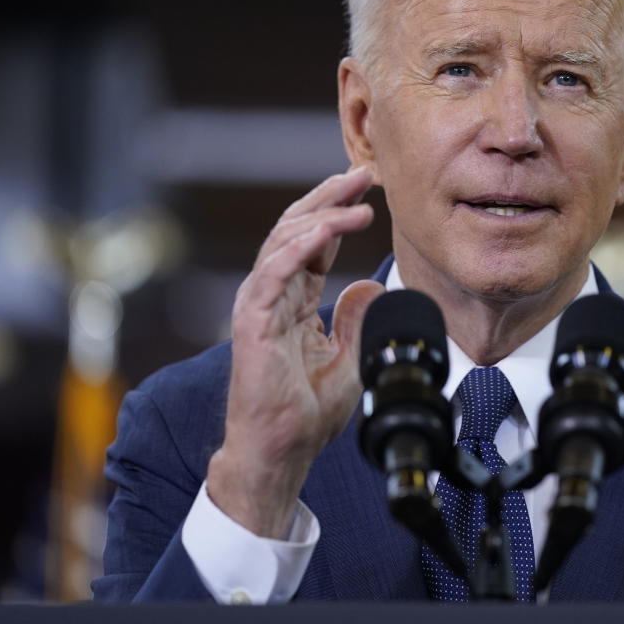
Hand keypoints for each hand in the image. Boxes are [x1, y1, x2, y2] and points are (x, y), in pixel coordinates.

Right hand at [206, 166, 384, 537]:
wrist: (282, 450)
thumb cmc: (306, 412)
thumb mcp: (348, 357)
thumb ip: (355, 318)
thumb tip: (370, 286)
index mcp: (292, 299)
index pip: (313, 241)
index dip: (339, 212)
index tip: (369, 190)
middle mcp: (273, 294)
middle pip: (296, 228)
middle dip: (329, 197)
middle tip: (363, 174)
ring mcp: (259, 305)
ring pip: (284, 241)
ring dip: (321, 214)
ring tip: (356, 199)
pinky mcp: (253, 322)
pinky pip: (273, 273)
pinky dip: (299, 247)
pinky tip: (326, 230)